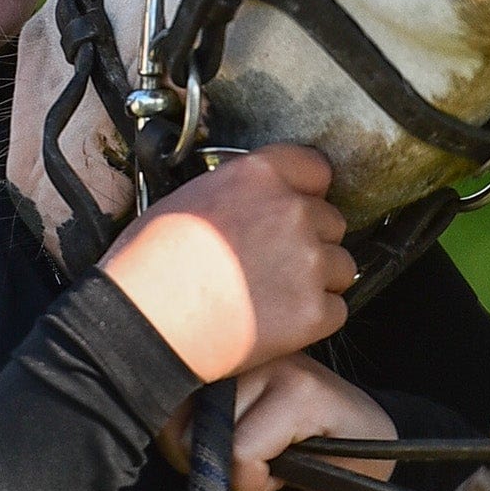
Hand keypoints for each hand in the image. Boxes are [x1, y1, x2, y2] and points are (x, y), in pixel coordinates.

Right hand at [97, 145, 353, 382]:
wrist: (148, 321)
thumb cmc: (153, 260)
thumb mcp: (192, 196)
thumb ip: (240, 191)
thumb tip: (256, 203)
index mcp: (261, 174)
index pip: (316, 169)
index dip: (306, 191)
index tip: (295, 206)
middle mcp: (293, 211)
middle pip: (332, 221)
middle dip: (311, 239)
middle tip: (274, 261)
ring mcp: (308, 262)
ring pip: (341, 266)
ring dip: (319, 279)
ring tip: (276, 294)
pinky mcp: (314, 312)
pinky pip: (336, 309)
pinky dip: (315, 318)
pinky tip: (278, 321)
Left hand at [157, 353, 397, 490]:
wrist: (368, 448)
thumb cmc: (292, 442)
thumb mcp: (234, 424)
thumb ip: (195, 420)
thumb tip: (165, 436)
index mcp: (226, 346)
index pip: (166, 391)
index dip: (177, 437)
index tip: (212, 447)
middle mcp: (247, 345)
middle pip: (185, 422)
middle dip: (212, 459)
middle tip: (255, 453)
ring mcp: (277, 361)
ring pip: (215, 441)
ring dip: (242, 471)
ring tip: (276, 453)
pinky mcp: (301, 391)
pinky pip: (243, 455)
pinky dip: (260, 479)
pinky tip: (292, 462)